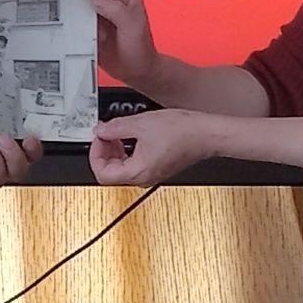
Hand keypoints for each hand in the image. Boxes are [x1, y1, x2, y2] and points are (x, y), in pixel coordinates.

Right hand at [85, 0, 161, 90]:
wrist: (136, 71)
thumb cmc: (141, 48)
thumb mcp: (132, 26)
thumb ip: (115, 10)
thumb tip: (94, 0)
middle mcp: (112, 1)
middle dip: (86, 0)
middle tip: (87, 15)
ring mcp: (101, 14)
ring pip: (82, 4)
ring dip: (83, 16)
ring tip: (93, 30)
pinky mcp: (92, 27)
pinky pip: (78, 21)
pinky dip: (79, 28)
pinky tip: (91, 38)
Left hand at [88, 109, 216, 185]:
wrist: (206, 133)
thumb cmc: (183, 132)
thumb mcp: (141, 123)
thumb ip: (114, 128)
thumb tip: (100, 131)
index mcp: (138, 173)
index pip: (102, 174)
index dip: (95, 154)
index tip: (98, 138)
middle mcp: (144, 178)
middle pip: (111, 173)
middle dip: (104, 151)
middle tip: (105, 134)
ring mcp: (152, 174)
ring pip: (122, 168)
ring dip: (115, 150)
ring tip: (117, 132)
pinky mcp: (158, 167)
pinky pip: (134, 164)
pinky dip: (127, 150)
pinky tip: (130, 135)